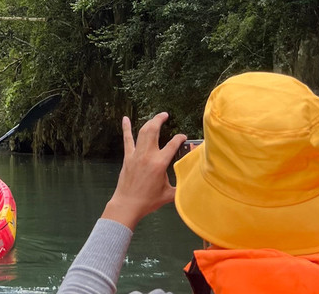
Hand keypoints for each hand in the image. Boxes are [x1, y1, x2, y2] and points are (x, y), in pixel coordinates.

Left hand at [101, 114, 185, 230]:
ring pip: (143, 132)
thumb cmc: (149, 201)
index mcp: (160, 163)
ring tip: (156, 117)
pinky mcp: (128, 157)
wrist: (128, 204)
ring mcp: (136, 154)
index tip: (183, 137)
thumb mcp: (169, 195)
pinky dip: (126, 128)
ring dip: (149, 122)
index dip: (180, 138)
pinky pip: (127, 139)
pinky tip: (125, 119)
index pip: (173, 144)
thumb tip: (193, 183)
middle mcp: (148, 155)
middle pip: (154, 130)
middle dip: (160, 119)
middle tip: (165, 115)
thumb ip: (181, 187)